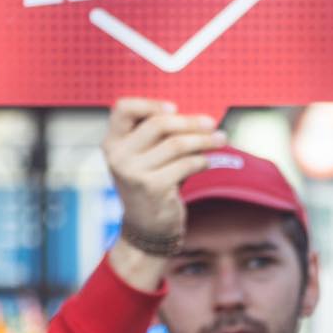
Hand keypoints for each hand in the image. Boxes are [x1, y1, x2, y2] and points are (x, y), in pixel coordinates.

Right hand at [101, 98, 224, 280]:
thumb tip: (197, 118)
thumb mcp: (144, 158)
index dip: (150, 103)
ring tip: (221, 140)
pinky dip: (201, 161)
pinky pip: (185, 164)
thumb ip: (157, 137)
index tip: (175, 108)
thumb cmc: (150, 185)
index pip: (123, 108)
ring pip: (177, 144)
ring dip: (204, 140)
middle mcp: (118, 156)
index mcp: (112, 143)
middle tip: (212, 124)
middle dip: (191, 122)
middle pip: (159, 124)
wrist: (146, 228)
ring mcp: (133, 172)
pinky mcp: (152, 187)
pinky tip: (207, 162)